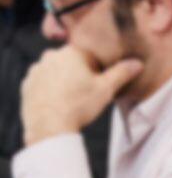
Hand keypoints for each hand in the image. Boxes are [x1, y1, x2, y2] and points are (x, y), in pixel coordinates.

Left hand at [21, 46, 142, 144]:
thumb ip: (121, 74)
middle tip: (85, 96)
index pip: (90, 58)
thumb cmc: (80, 105)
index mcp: (71, 53)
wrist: (50, 125)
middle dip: (78, 76)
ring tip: (71, 103)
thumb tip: (137, 63)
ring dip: (63, 83)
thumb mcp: (106, 90)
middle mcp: (50, 55)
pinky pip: (42, 84)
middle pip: (71, 64)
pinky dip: (49, 92)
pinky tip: (58, 106)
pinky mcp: (27, 83)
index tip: (98, 88)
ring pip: (55, 73)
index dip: (97, 73)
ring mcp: (36, 69)